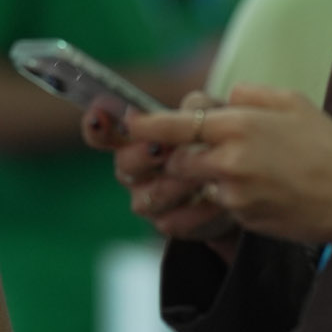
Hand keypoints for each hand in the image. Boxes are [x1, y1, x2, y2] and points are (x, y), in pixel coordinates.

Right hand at [83, 90, 240, 247]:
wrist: (236, 183)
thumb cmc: (213, 142)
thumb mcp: (209, 118)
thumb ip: (197, 108)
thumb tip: (186, 110)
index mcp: (133, 139)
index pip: (102, 134)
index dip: (95, 126)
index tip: (99, 118)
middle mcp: (133, 171)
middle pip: (125, 164)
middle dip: (143, 156)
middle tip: (162, 148)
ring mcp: (146, 200)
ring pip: (150, 196)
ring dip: (175, 185)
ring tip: (201, 176)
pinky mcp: (167, 223)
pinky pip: (173, 222)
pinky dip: (196, 211)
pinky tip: (214, 202)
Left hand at [123, 85, 331, 246]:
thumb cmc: (330, 147)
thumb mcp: (294, 102)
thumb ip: (250, 95)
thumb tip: (224, 99)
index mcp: (239, 126)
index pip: (175, 125)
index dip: (147, 125)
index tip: (131, 122)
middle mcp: (229, 161)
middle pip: (176, 160)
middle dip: (175, 157)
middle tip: (190, 152)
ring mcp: (233, 194)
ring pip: (194, 186)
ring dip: (197, 180)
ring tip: (227, 173)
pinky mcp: (242, 219)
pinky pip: (216, 207)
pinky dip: (222, 199)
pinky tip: (250, 192)